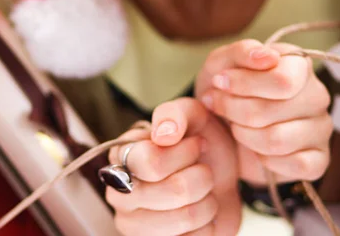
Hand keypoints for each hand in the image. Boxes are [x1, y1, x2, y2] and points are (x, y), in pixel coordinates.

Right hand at [106, 98, 241, 235]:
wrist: (219, 176)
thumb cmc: (199, 142)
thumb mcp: (192, 114)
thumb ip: (176, 114)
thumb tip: (163, 134)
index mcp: (121, 155)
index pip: (150, 161)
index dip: (183, 153)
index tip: (196, 143)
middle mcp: (120, 192)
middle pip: (172, 191)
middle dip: (201, 177)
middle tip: (203, 169)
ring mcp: (134, 225)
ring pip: (184, 217)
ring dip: (207, 201)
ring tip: (204, 190)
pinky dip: (208, 225)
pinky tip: (200, 212)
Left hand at [195, 39, 332, 184]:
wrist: (220, 125)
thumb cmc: (225, 88)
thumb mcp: (222, 62)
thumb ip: (242, 52)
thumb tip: (267, 57)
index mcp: (298, 65)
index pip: (282, 80)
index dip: (244, 84)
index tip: (219, 81)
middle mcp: (316, 94)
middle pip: (274, 110)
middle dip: (234, 109)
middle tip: (218, 104)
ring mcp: (321, 128)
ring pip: (278, 139)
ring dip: (244, 134)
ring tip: (234, 125)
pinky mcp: (319, 159)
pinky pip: (295, 166)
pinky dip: (264, 159)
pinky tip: (255, 148)